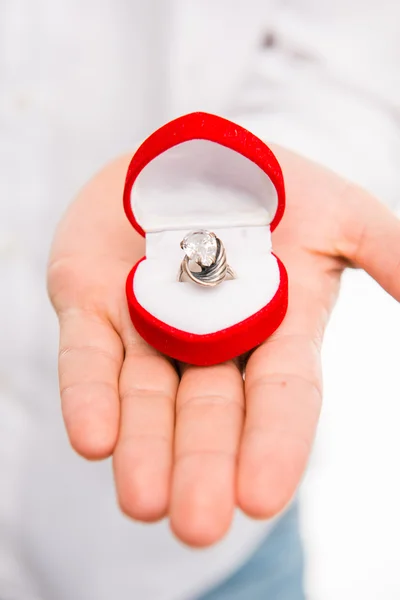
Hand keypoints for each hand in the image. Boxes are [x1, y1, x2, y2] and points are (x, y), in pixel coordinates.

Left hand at [47, 147, 399, 546]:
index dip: (272, 445)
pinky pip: (88, 357)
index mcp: (273, 330)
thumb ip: (388, 252)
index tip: (260, 497)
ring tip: (143, 503)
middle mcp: (210, 342)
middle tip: (196, 526)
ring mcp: (146, 325)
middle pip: (207, 414)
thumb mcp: (342, 213)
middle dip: (202, 467)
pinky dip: (89, 396)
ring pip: (144, 399)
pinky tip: (94, 441)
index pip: (279, 398)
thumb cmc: (270, 184)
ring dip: (144, 450)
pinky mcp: (90, 302)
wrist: (189, 152)